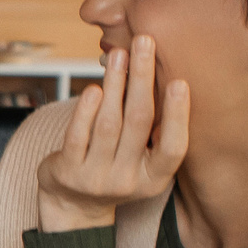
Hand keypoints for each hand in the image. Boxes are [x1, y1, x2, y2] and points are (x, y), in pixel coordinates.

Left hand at [35, 35, 188, 232]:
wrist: (74, 205)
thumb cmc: (115, 168)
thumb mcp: (141, 160)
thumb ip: (153, 131)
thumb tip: (161, 75)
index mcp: (154, 179)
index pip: (173, 148)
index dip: (178, 116)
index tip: (180, 82)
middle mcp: (128, 181)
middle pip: (139, 123)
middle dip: (142, 79)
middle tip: (145, 42)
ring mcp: (96, 178)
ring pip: (109, 124)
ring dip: (115, 84)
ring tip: (119, 54)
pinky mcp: (68, 172)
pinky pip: (78, 135)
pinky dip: (86, 110)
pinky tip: (95, 87)